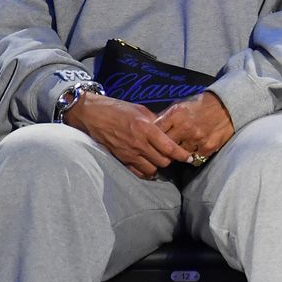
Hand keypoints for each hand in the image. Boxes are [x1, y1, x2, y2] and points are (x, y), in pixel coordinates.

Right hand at [64, 94, 191, 178]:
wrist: (92, 115)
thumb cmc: (117, 109)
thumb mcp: (140, 110)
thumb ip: (155, 121)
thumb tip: (168, 130)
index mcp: (146, 129)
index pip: (169, 147)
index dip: (182, 155)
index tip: (189, 158)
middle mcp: (138, 143)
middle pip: (163, 161)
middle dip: (170, 160)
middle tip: (172, 155)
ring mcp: (128, 153)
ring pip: (151, 169)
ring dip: (158, 166)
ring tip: (159, 159)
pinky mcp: (120, 159)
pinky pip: (137, 172)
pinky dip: (145, 172)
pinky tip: (148, 165)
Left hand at [154, 92, 234, 163]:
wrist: (225, 106)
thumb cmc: (200, 105)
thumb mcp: (179, 105)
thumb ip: (166, 117)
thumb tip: (152, 128)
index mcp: (175, 115)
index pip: (156, 132)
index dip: (152, 137)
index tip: (152, 140)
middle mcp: (185, 128)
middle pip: (165, 147)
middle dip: (162, 149)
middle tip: (163, 150)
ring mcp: (197, 139)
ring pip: (179, 155)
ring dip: (178, 154)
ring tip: (178, 151)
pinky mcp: (208, 147)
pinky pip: (194, 159)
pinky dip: (192, 157)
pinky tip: (192, 153)